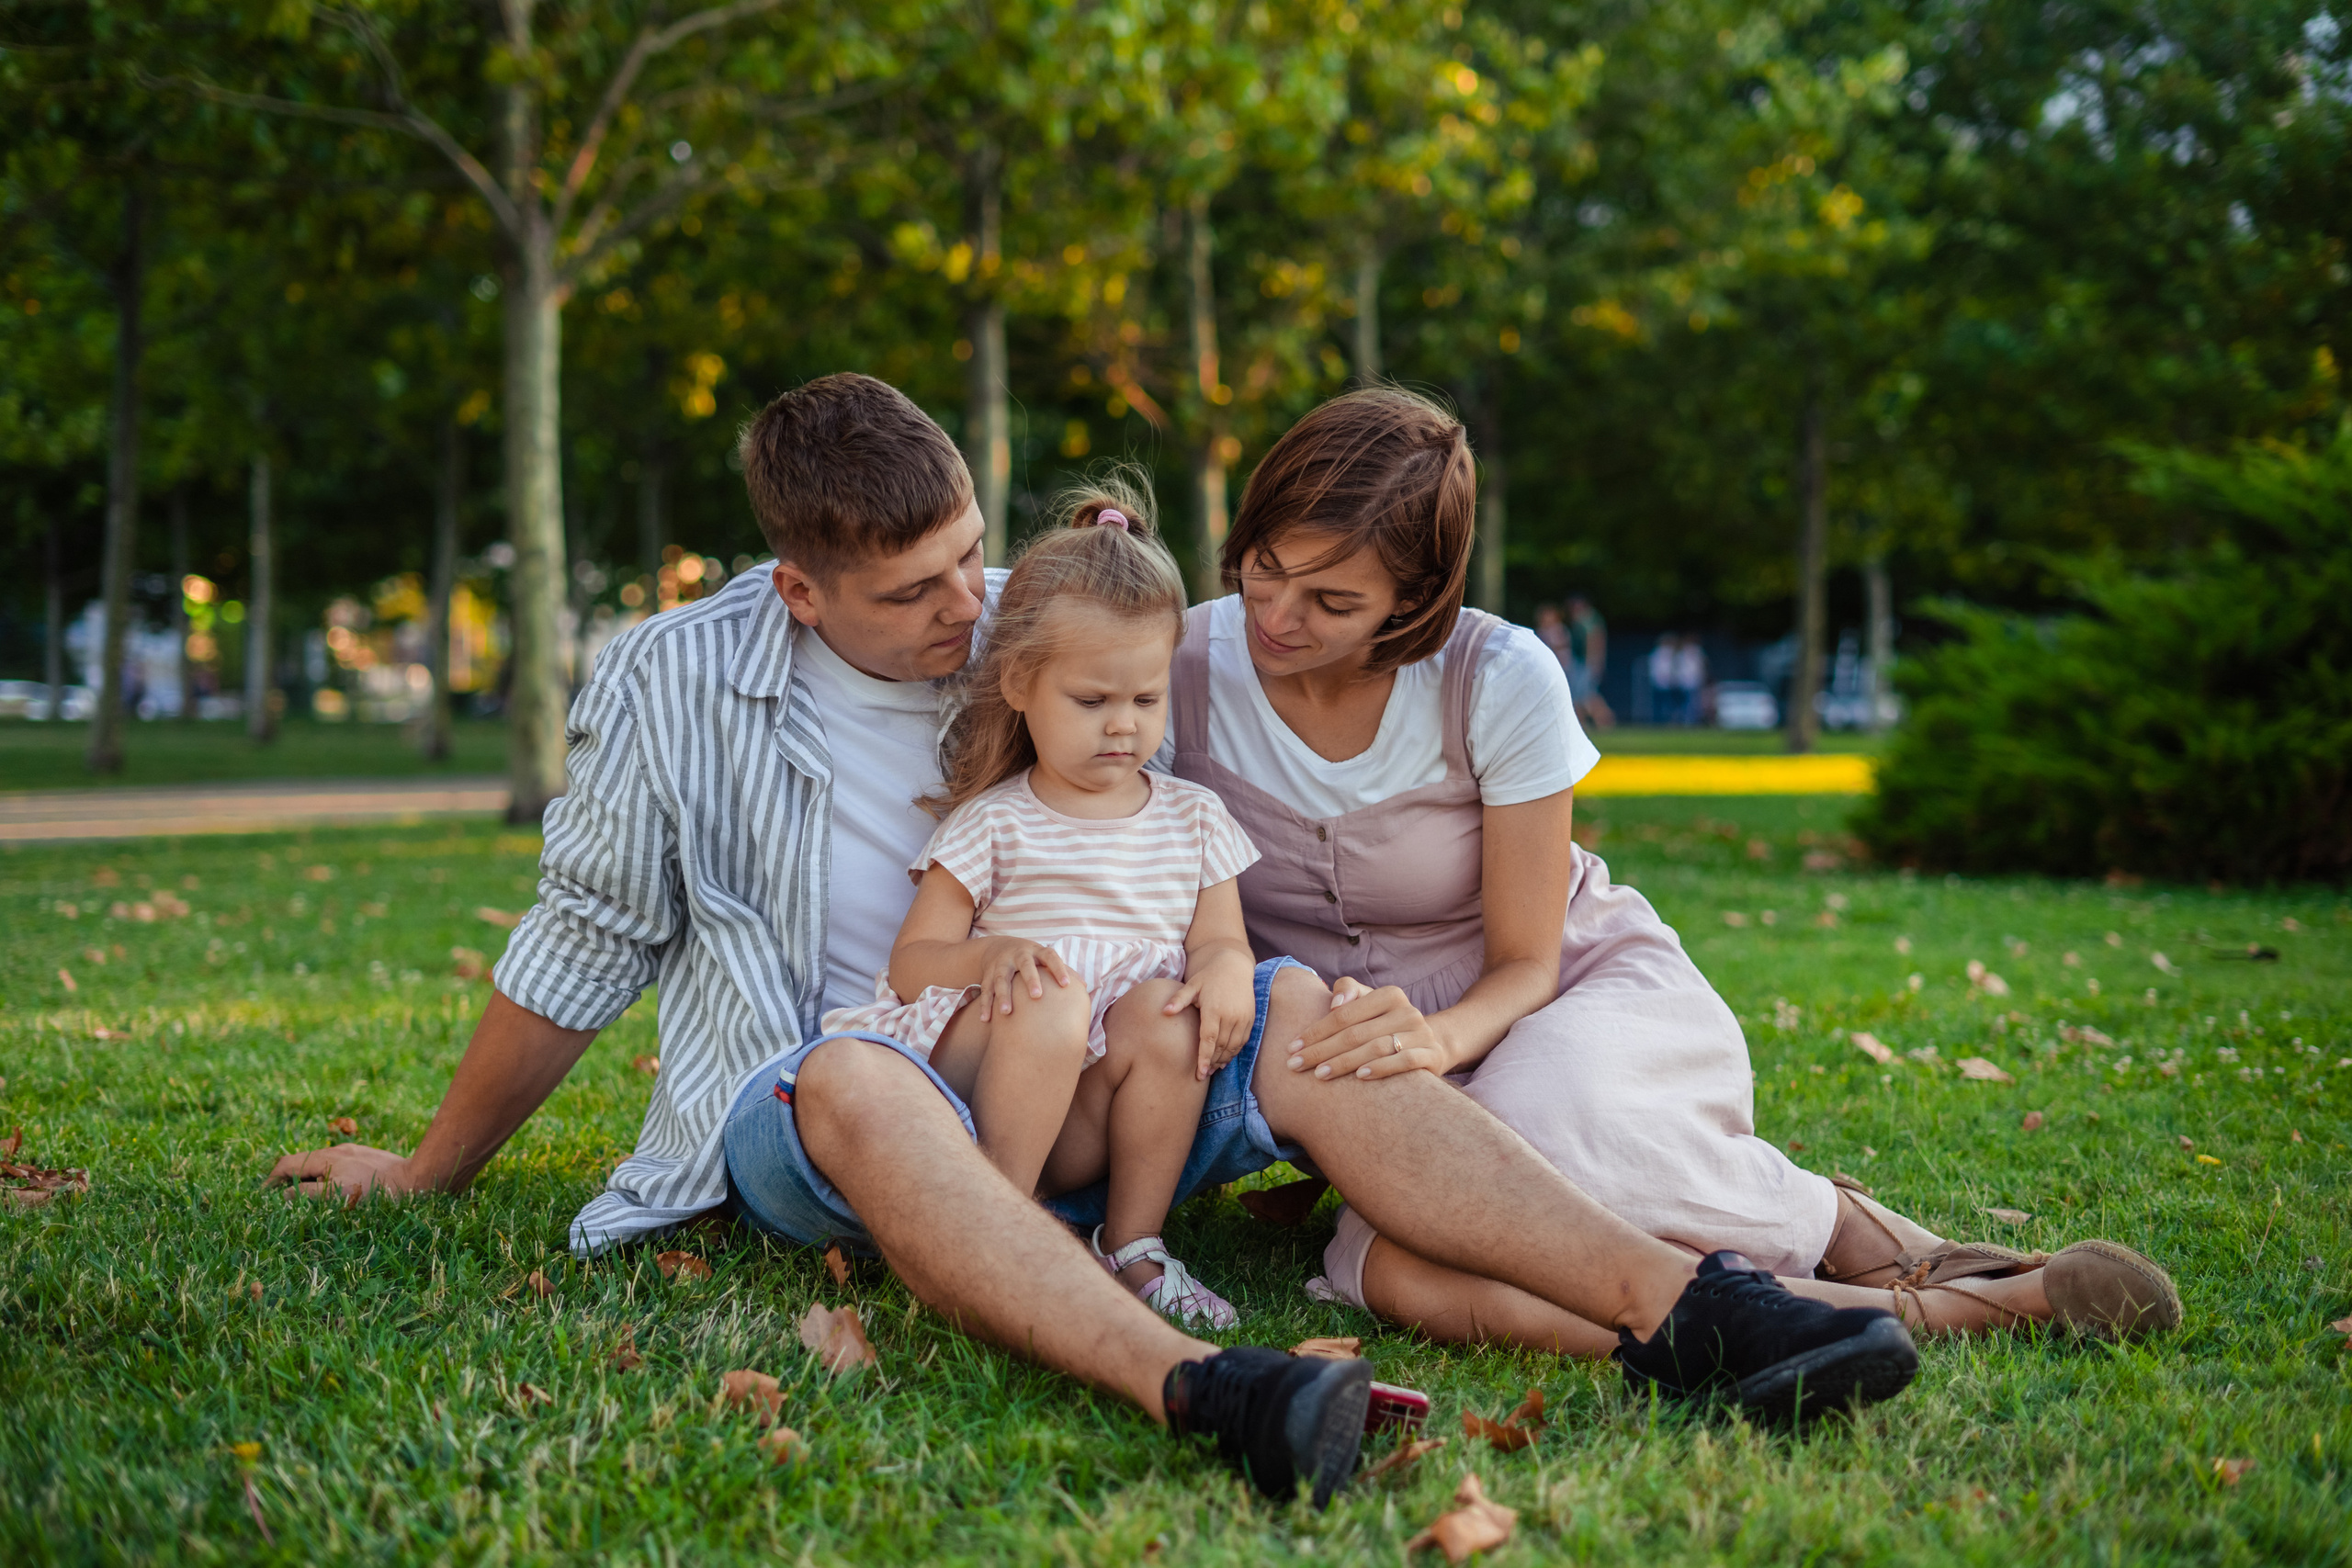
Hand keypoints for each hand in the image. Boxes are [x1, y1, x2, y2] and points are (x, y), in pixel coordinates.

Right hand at [264, 1143, 424, 1206]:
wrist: (419, 1180)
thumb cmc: (377, 1192)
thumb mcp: (336, 1196)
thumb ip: (306, 1194)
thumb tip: (285, 1194)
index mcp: (327, 1158)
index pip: (287, 1165)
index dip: (271, 1180)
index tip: (261, 1195)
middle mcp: (339, 1151)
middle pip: (302, 1161)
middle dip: (286, 1178)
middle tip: (276, 1196)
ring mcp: (355, 1153)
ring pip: (321, 1163)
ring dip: (307, 1177)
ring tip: (301, 1196)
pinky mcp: (369, 1158)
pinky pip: (339, 1165)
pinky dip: (326, 1176)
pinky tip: (332, 1189)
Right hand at [974, 937, 1071, 1017]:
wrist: (998, 947)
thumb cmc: (1031, 959)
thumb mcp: (1045, 959)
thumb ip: (1063, 970)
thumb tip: (1084, 987)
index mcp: (1036, 951)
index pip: (1050, 957)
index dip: (1059, 969)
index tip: (1067, 985)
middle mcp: (1018, 955)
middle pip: (1025, 965)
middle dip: (1030, 979)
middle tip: (1037, 996)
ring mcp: (1001, 963)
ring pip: (1001, 978)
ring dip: (1003, 995)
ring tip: (1006, 1013)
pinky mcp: (987, 973)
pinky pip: (985, 990)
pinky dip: (985, 1004)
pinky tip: (985, 1020)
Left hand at [1164, 947, 1257, 1079]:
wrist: (1234, 966)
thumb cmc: (1209, 976)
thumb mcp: (1192, 985)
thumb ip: (1179, 999)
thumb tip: (1164, 1011)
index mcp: (1214, 1009)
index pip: (1209, 1039)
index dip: (1204, 1058)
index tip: (1199, 1073)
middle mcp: (1231, 1015)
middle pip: (1221, 1047)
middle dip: (1212, 1062)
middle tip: (1202, 1074)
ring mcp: (1242, 1018)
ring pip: (1233, 1047)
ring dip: (1223, 1060)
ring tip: (1212, 1069)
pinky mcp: (1250, 1019)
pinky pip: (1242, 1041)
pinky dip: (1234, 1052)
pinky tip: (1225, 1058)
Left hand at [1286, 977, 1452, 1081]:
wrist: (1432, 1044)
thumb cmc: (1386, 1023)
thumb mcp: (1369, 1003)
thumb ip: (1348, 991)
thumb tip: (1333, 1002)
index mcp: (1389, 995)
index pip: (1344, 1014)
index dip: (1316, 1031)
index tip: (1292, 1047)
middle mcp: (1407, 1011)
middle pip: (1356, 1033)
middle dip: (1322, 1050)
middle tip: (1296, 1065)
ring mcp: (1422, 1034)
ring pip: (1376, 1048)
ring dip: (1344, 1062)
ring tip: (1320, 1075)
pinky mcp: (1431, 1055)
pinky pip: (1405, 1061)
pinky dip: (1382, 1068)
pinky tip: (1361, 1076)